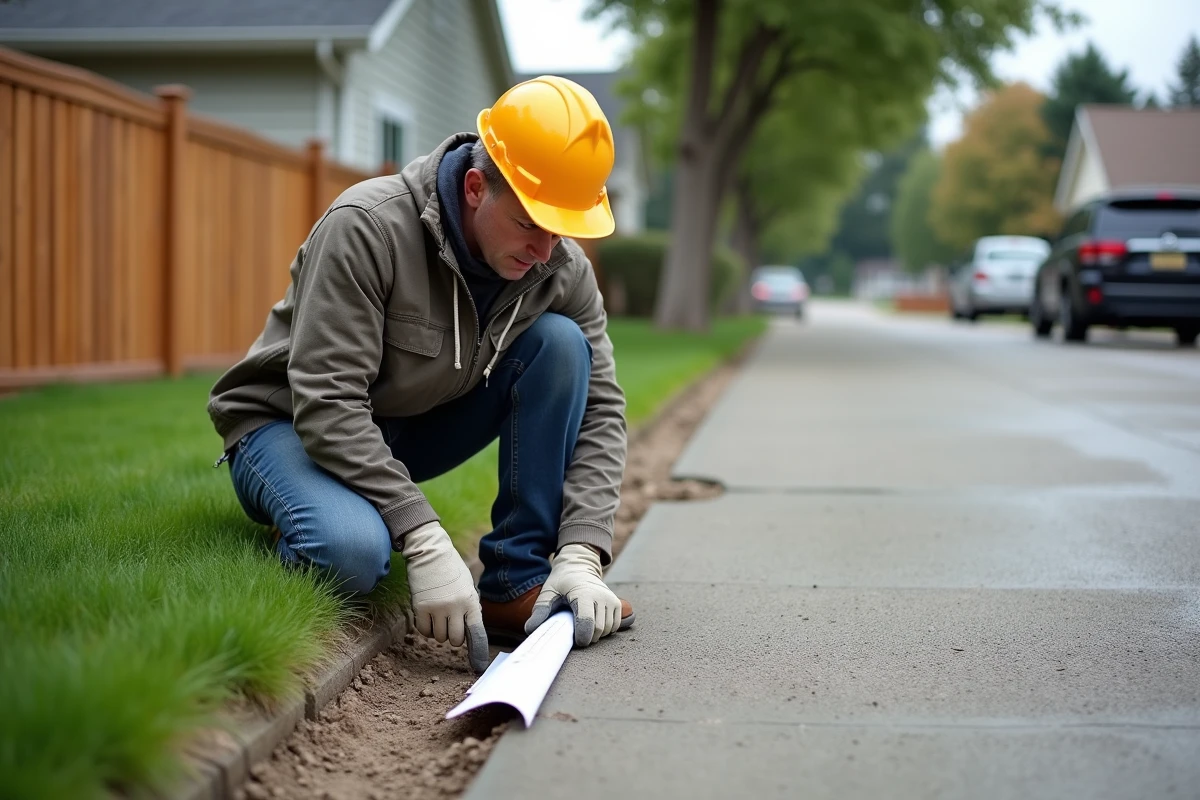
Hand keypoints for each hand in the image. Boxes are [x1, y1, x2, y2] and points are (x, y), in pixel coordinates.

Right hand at [401, 522, 488, 673]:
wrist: (430, 551)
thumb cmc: (451, 569)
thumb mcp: (466, 586)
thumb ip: (468, 608)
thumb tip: (467, 633)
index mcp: (470, 601)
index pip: (476, 632)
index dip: (477, 651)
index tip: (478, 666)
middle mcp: (455, 607)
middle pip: (455, 640)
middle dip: (453, 637)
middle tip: (450, 624)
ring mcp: (437, 608)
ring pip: (439, 637)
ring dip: (439, 631)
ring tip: (439, 614)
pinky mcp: (420, 607)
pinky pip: (423, 631)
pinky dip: (426, 628)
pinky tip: (428, 616)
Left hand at [524, 544, 620, 646]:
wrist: (579, 566)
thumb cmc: (561, 581)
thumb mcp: (548, 592)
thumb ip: (540, 611)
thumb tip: (531, 630)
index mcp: (583, 594)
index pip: (587, 623)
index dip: (582, 638)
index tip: (575, 641)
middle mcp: (600, 596)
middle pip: (598, 629)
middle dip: (587, 637)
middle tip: (575, 632)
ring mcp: (611, 599)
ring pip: (607, 629)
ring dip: (596, 634)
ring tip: (583, 626)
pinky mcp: (616, 603)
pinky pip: (614, 626)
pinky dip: (605, 630)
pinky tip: (594, 624)